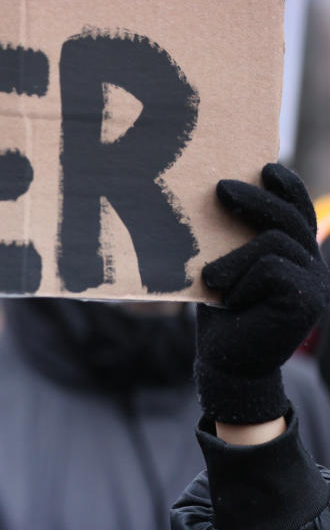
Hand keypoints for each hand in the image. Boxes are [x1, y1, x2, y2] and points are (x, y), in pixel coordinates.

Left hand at [195, 163, 329, 424]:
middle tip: (220, 189)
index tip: (264, 166)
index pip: (299, 212)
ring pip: (273, 243)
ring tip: (212, 281)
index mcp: (296, 256)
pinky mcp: (309, 300)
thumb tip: (222, 195)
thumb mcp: (226, 269)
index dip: (286, 187)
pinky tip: (230, 302)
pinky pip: (270, 269)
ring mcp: (316, 283)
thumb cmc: (221, 314)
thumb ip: (235, 241)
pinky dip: (241, 281)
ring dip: (234, 260)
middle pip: (289, 218)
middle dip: (254, 199)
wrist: (226, 363)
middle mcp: (313, 266)